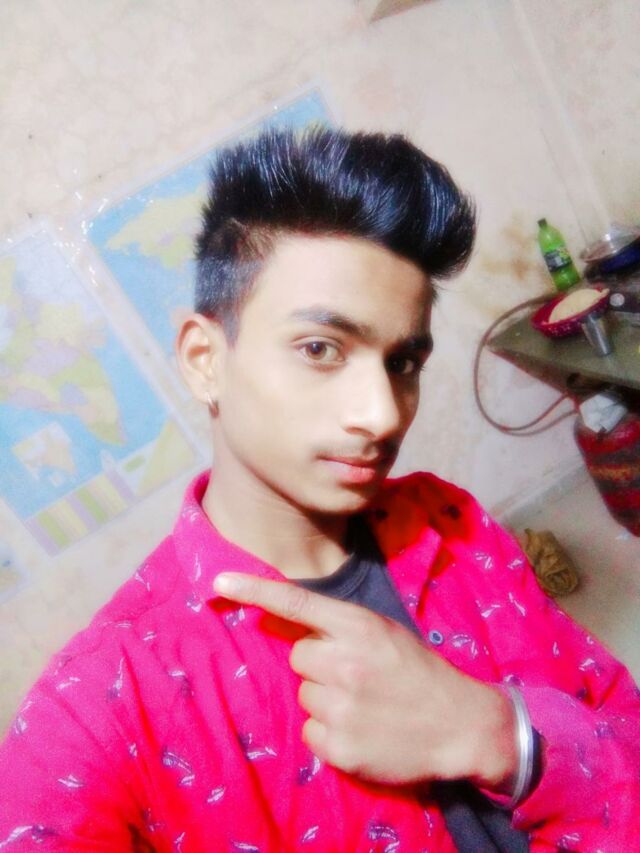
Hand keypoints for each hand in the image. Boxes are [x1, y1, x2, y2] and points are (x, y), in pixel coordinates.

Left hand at [213, 573, 516, 789]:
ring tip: (362, 703)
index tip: (219, 582)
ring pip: (304, 694)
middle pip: (298, 656)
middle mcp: (346, 662)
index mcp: (360, 626)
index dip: (254, 590)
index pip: (297, 602)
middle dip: (318, 663)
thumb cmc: (418, 672)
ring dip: (325, 698)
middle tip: (354, 674)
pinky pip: (311, 732)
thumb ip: (339, 626)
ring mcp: (342, 706)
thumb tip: (288, 622)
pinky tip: (360, 729)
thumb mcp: (383, 632)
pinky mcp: (340, 746)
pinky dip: (329, 733)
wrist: (460, 724)